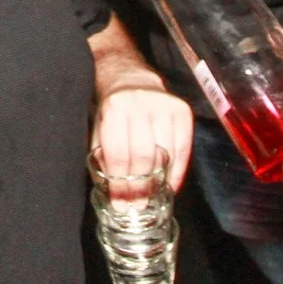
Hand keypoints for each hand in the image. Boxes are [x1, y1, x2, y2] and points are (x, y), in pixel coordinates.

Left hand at [92, 74, 192, 195]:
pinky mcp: (181, 110)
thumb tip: (113, 195)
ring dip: (159, 182)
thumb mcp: (99, 128)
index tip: (121, 203)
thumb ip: (102, 158)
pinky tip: (170, 184)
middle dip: (140, 187)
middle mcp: (139, 104)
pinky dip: (177, 171)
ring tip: (152, 197)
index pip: (118, 155)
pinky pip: (183, 148)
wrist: (131, 78)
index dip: (120, 184)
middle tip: (138, 204)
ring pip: (165, 154)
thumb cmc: (113, 109)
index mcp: (114, 109)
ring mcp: (163, 106)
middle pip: (143, 157)